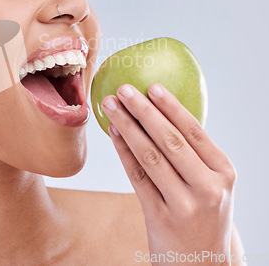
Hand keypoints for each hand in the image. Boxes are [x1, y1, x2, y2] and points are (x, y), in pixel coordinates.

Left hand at [102, 83, 236, 264]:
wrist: (201, 265)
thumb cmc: (203, 215)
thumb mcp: (212, 185)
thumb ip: (193, 155)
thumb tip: (159, 112)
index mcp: (223, 173)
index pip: (194, 131)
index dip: (171, 106)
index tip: (152, 86)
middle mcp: (208, 188)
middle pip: (169, 140)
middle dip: (143, 111)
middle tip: (123, 90)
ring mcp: (184, 205)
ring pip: (150, 156)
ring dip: (127, 127)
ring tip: (110, 106)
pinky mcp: (160, 218)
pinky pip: (137, 177)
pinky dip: (123, 152)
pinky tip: (113, 134)